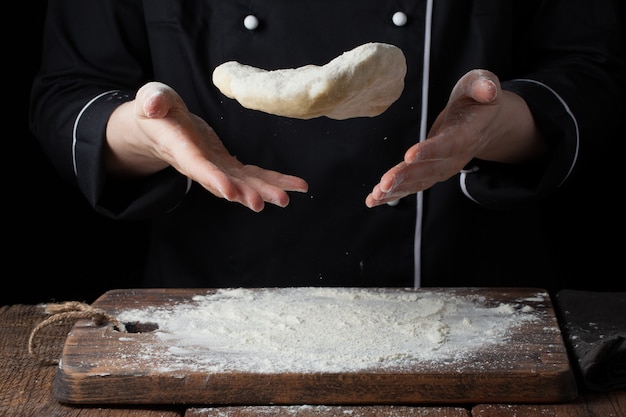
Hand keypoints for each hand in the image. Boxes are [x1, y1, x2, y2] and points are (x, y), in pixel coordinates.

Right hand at [106, 82, 308, 211]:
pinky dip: (274, 181)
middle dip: (244, 193)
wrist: (161, 127)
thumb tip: (152, 106)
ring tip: (286, 198)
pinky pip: (253, 175)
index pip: (196, 166)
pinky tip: (295, 186)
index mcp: (180, 149)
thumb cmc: (156, 110)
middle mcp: (201, 165)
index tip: (229, 191)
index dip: (212, 178)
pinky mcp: (228, 165)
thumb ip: (152, 101)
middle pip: (224, 183)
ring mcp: (216, 168)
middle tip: (264, 203)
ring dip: (264, 191)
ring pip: (243, 183)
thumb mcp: (151, 99)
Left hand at [365, 69, 544, 206]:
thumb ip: (483, 85)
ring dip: (397, 190)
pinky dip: (393, 194)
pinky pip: (413, 185)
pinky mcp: (432, 172)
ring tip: (375, 196)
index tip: (410, 155)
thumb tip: (488, 89)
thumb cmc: (477, 99)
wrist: (483, 121)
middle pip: (429, 169)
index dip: (431, 151)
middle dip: (405, 177)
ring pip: (419, 182)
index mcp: (467, 134)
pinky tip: (374, 199)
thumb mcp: (482, 83)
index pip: (449, 144)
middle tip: (384, 184)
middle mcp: (455, 157)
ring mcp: (443, 168)